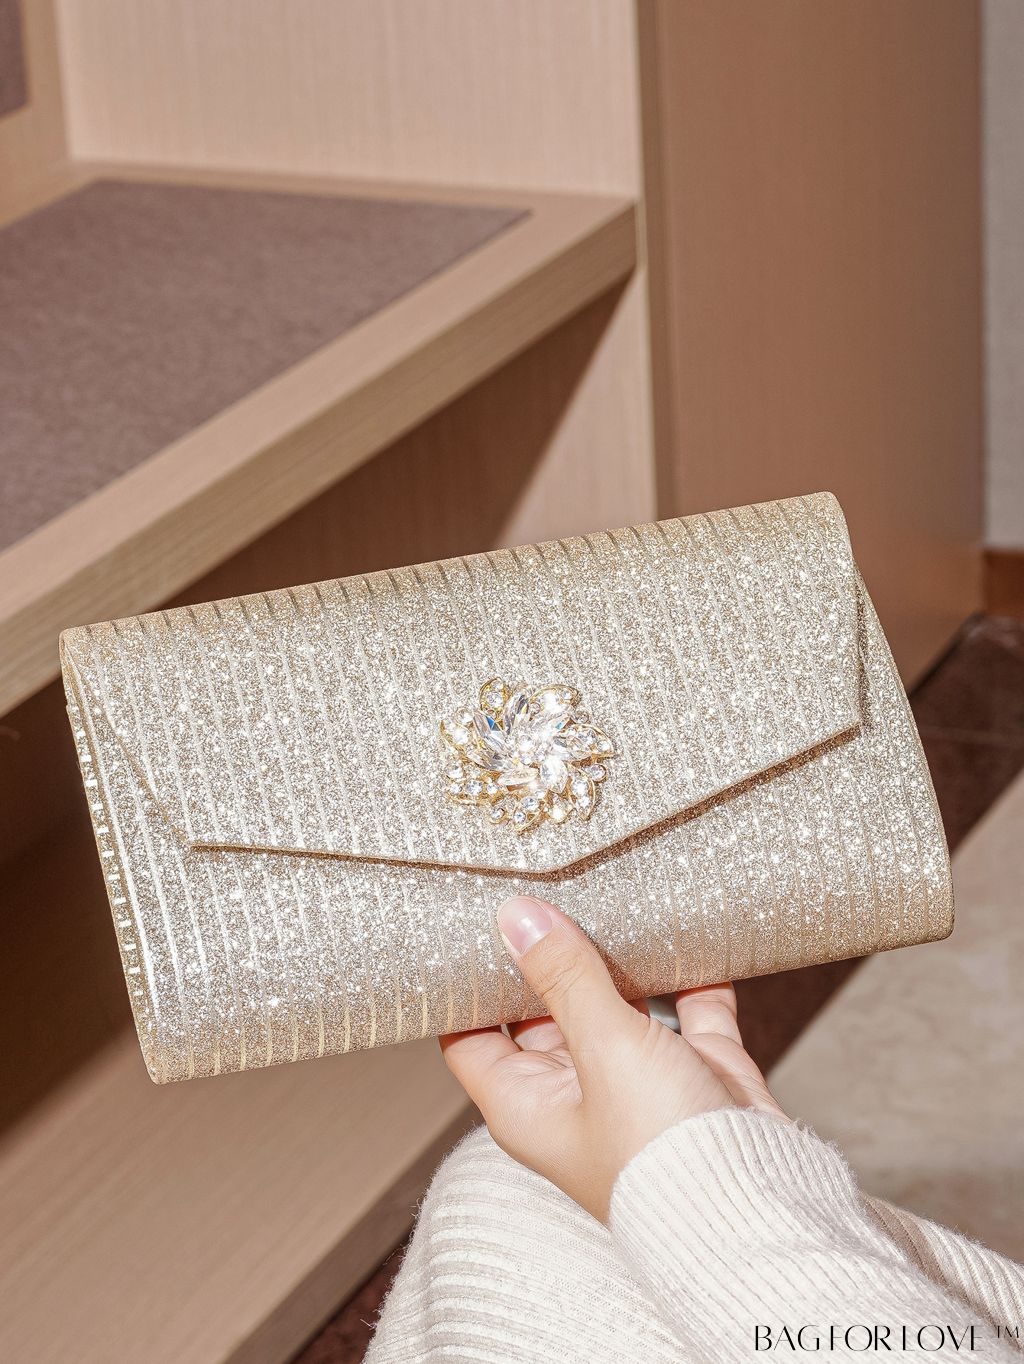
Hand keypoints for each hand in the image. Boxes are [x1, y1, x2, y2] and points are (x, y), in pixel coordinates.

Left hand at [440, 895, 787, 1221]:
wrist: (764, 1206)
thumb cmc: (662, 1155)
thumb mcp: (603, 1048)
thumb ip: (563, 977)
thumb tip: (515, 917)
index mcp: (526, 1104)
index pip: (471, 1036)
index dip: (465, 984)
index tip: (469, 923)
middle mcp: (575, 1093)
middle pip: (542, 1010)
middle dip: (546, 956)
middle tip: (543, 887)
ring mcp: (636, 1082)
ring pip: (615, 1005)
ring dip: (616, 960)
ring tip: (605, 893)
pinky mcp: (695, 1072)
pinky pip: (688, 1010)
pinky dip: (686, 975)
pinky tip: (685, 931)